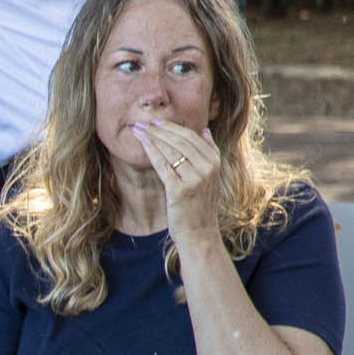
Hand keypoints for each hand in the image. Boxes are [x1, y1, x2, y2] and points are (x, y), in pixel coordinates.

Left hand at [135, 117, 224, 241]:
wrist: (199, 232)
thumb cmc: (200, 205)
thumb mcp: (211, 176)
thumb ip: (209, 152)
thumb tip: (204, 129)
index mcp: (215, 161)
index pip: (191, 137)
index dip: (172, 127)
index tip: (156, 121)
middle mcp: (207, 167)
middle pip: (180, 141)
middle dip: (159, 129)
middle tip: (142, 122)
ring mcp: (195, 178)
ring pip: (170, 151)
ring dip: (152, 137)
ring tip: (138, 129)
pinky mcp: (180, 190)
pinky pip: (163, 165)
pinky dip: (152, 152)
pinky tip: (142, 143)